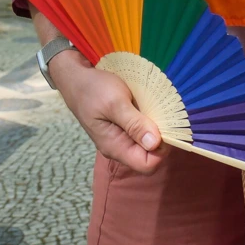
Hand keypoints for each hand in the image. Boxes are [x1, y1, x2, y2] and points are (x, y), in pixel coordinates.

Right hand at [53, 55, 167, 173]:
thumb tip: (154, 144)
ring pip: (148, 144)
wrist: (77, 80)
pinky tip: (152, 108)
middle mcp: (119, 147)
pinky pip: (143, 132)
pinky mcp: (124, 127)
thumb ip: (134, 124)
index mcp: (115, 147)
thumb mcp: (116, 103)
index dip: (162, 150)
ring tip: (159, 110)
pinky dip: (151, 122)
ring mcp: (121, 138)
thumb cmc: (94, 89)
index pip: (147, 165)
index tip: (167, 129)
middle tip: (165, 116)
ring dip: (157, 129)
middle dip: (162, 139)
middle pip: (150, 156)